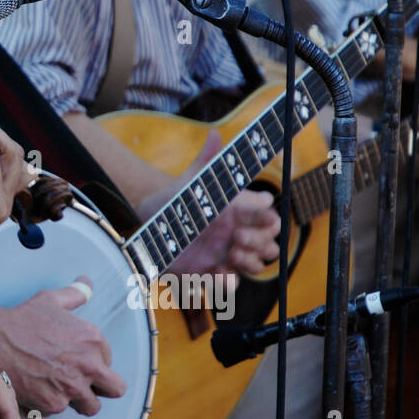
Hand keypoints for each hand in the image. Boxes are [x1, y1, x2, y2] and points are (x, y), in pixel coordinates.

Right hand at [0, 276, 125, 415]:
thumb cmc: (21, 321)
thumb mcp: (51, 300)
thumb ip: (75, 293)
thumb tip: (87, 283)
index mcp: (92, 340)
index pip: (109, 360)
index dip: (95, 360)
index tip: (79, 359)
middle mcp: (88, 365)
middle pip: (115, 389)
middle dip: (102, 386)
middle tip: (85, 382)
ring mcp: (72, 387)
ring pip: (91, 406)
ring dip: (80, 400)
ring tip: (63, 389)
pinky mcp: (54, 404)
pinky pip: (62, 410)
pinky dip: (52, 403)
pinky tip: (41, 388)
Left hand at [159, 131, 280, 276]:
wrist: (148, 222)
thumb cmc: (175, 198)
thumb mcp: (190, 180)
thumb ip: (206, 160)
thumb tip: (215, 134)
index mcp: (238, 212)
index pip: (269, 218)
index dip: (268, 219)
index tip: (257, 216)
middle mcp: (236, 233)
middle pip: (269, 244)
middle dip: (259, 242)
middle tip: (237, 237)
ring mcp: (225, 254)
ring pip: (256, 264)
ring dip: (249, 262)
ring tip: (229, 255)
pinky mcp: (210, 272)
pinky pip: (230, 283)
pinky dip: (228, 282)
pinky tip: (215, 273)